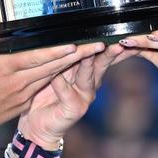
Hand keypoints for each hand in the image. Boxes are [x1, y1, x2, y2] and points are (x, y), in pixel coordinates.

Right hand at [0, 4, 104, 140]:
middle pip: (53, 66)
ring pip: (52, 75)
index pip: (38, 56)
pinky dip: (58, 75)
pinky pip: (44, 85)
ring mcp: (23, 94)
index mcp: (3, 68)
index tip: (77, 42)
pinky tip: (68, 66)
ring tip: (90, 52)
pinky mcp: (24, 103)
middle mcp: (18, 82)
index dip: (59, 50)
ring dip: (71, 64)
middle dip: (78, 56)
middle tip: (99, 45)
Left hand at [19, 42, 133, 145]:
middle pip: (101, 63)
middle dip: (110, 51)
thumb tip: (67, 35)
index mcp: (87, 71)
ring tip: (94, 50)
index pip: (101, 54)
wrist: (37, 125)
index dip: (111, 44)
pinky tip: (56, 77)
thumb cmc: (43, 95)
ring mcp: (84, 96)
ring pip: (88, 75)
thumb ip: (64, 58)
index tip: (121, 33)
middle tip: (118, 41)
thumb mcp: (55, 71)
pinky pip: (67, 92)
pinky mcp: (75, 108)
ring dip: (90, 62)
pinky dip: (61, 84)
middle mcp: (90, 83)